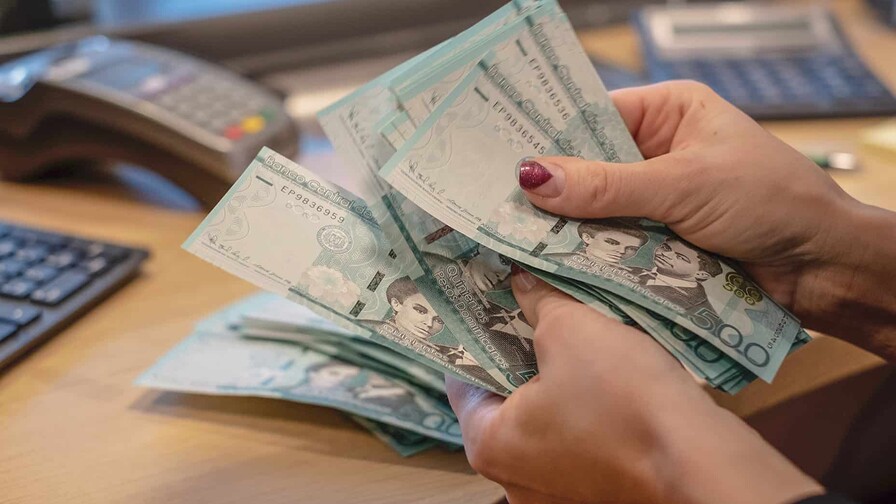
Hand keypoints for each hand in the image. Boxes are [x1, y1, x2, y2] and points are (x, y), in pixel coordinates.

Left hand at [447, 268, 822, 503]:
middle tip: (529, 313)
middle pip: (502, 406)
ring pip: (541, 426)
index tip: (488, 306)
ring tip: (566, 338)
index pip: (462, 383)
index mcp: (489, 445)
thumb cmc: (620, 395)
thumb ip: (537, 303)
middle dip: (517, 359)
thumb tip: (520, 282)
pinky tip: (599, 378)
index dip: (474, 336)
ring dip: (552, 386)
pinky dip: (580, 413)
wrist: (699, 460)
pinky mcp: (596, 495)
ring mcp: (557, 495)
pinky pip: (575, 445)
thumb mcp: (571, 330)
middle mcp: (513, 481)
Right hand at [516, 81, 895, 358]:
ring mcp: (657, 201)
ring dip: (569, 229)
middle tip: (499, 207)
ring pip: (596, 212)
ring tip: (515, 238)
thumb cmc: (771, 202)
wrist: (823, 267)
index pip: (594, 118)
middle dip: (554, 192)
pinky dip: (590, 257)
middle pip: (589, 169)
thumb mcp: (684, 184)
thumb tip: (535, 178)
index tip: (504, 160)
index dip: (551, 139)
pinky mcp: (659, 244)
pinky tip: (553, 265)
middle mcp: (658, 153)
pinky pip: (613, 246)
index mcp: (669, 113)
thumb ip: (608, 186)